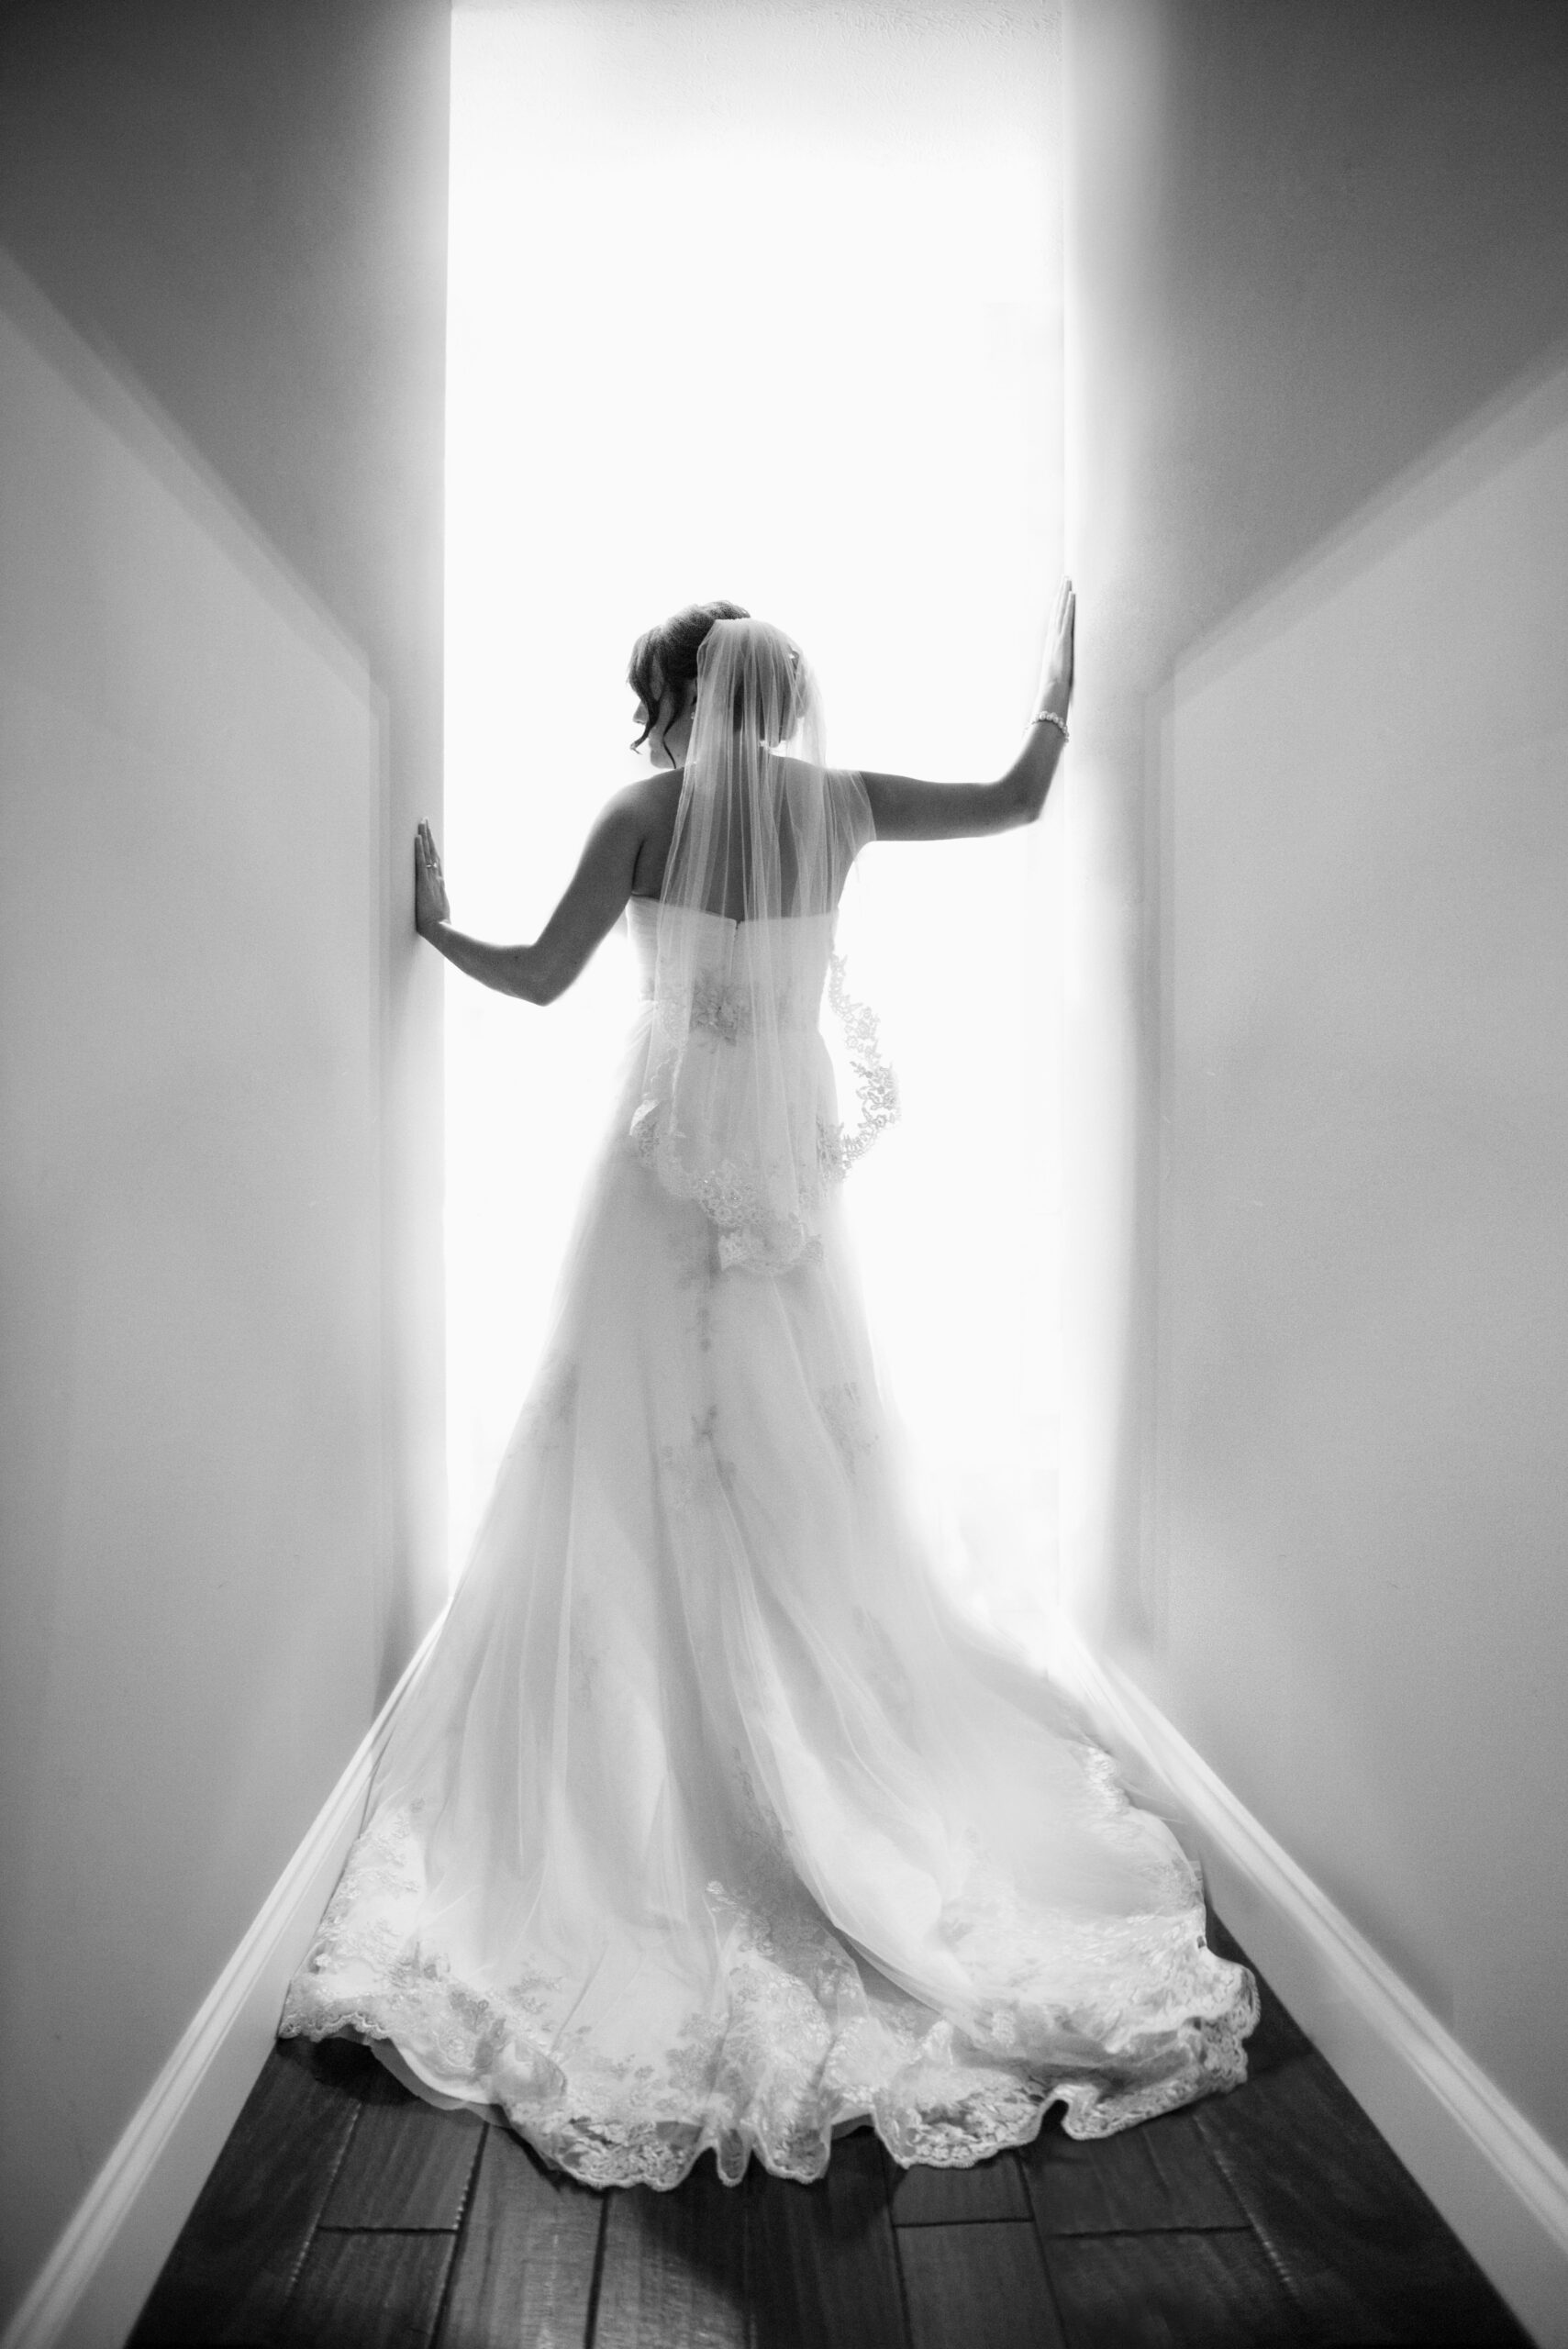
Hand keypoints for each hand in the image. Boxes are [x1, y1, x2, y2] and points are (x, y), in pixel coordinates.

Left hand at [414, 820, 449, 937]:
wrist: (440, 930)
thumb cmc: (438, 924)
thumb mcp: (438, 909)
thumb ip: (436, 901)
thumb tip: (433, 900)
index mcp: (439, 883)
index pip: (435, 860)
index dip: (431, 847)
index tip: (429, 835)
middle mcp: (437, 878)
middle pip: (432, 852)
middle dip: (428, 835)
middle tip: (425, 820)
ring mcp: (431, 879)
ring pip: (427, 853)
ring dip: (424, 837)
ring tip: (421, 823)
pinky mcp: (424, 883)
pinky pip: (420, 863)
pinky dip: (419, 849)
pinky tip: (417, 838)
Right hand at [1034, 577, 1074, 723]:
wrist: (1052, 691)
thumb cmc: (1055, 686)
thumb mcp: (1060, 673)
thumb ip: (1063, 666)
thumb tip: (1067, 669)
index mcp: (1051, 644)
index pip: (1055, 620)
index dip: (1057, 605)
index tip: (1060, 593)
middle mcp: (1052, 638)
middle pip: (1056, 610)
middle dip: (1060, 594)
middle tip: (1064, 578)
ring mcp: (1057, 638)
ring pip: (1060, 611)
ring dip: (1064, 594)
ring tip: (1068, 579)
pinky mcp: (1063, 640)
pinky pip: (1067, 619)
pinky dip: (1069, 606)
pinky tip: (1072, 594)